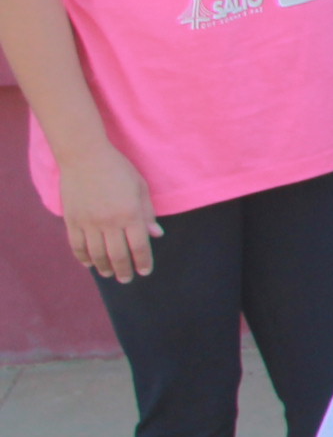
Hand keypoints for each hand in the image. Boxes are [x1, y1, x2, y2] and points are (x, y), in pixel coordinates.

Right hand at [59, 141, 159, 282]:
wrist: (85, 156)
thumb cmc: (118, 169)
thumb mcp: (140, 188)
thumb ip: (147, 213)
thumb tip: (156, 235)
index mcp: (130, 214)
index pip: (139, 247)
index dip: (143, 262)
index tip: (145, 271)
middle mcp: (109, 222)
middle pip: (118, 255)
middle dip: (124, 270)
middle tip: (127, 279)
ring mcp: (88, 222)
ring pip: (96, 254)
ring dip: (104, 267)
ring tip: (110, 273)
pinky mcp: (71, 220)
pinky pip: (77, 245)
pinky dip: (83, 258)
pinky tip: (90, 264)